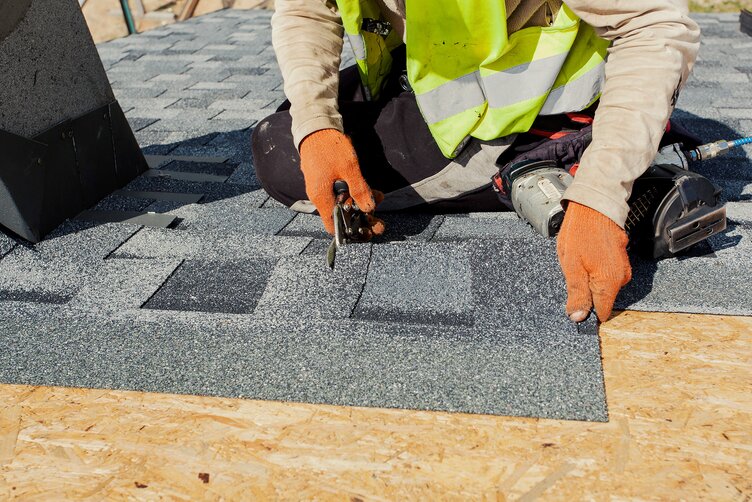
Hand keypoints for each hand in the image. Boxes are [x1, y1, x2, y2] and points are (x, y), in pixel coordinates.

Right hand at [299, 129, 384, 235]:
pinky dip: (355, 192)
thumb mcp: (349, 169)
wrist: (316, 125)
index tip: (368, 232)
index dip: (351, 233)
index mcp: (321, 198)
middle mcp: (319, 196)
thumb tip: (368, 209)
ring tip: (379, 198)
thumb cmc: (329, 146)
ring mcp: (322, 187)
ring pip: (344, 203)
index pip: (333, 226)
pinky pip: (341, 191)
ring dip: (362, 202)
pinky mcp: (326, 178)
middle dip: (363, 219)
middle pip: (342, 216)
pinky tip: (370, 189)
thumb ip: (359, 190)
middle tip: (380, 222)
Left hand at [557, 201, 631, 322]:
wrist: (594, 206)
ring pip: (604, 285)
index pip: (602, 312)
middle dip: (587, 291)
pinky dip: (596, 268)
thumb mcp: (571, 266)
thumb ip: (577, 294)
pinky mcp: (621, 258)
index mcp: (609, 284)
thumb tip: (578, 318)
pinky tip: (586, 255)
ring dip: (590, 278)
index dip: (587, 312)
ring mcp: (623, 268)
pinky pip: (607, 272)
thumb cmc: (580, 234)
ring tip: (580, 261)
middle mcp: (621, 279)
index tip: (576, 306)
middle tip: (574, 274)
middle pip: (602, 298)